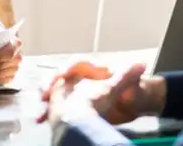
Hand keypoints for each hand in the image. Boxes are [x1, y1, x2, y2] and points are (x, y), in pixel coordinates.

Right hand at [38, 61, 165, 125]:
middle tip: (45, 92)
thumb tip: (142, 63)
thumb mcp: (130, 86)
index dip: (69, 67)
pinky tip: (41, 119)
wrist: (127, 108)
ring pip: (53, 90)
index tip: (63, 74)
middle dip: (50, 83)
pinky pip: (52, 106)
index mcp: (93, 69)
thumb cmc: (128, 94)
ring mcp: (71, 90)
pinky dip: (46, 112)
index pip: (77, 63)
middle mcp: (80, 77)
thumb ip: (130, 76)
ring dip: (45, 99)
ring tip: (41, 110)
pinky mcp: (67, 104)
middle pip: (59, 75)